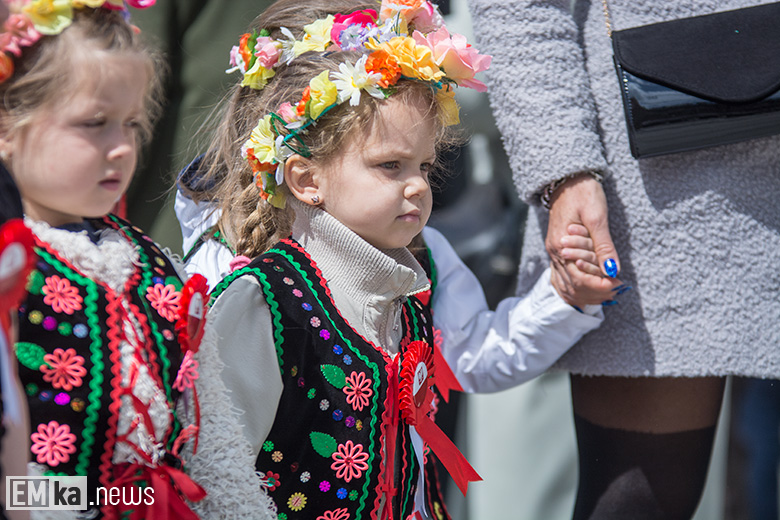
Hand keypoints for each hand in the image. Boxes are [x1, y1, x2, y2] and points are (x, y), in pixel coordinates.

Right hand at [546, 175, 621, 305]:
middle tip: (618, 288)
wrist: (568, 179)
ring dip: (588, 291)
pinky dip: (579, 285)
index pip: (579, 278)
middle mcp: (556, 253)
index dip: (599, 285)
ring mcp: (555, 253)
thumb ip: (603, 246)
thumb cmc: (583, 193)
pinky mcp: (559, 250)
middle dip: (596, 291)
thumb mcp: (597, 217)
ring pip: (568, 283)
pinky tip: (592, 287)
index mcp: (562, 246)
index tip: (618, 285)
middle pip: (573, 285)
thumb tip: (612, 270)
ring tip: (609, 288)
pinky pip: (565, 276)